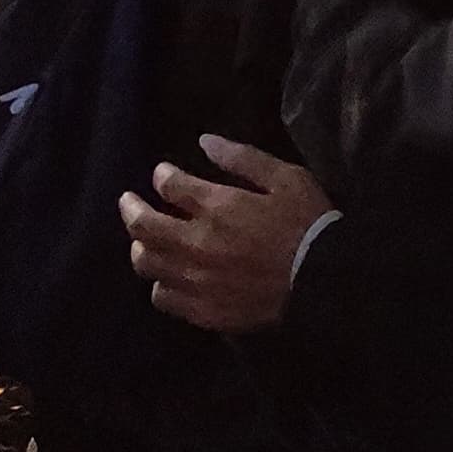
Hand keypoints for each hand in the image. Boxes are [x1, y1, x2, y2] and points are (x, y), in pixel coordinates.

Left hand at [123, 134, 333, 331]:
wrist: (324, 282)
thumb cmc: (308, 224)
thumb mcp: (285, 178)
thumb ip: (242, 158)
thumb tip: (204, 141)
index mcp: (217, 206)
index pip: (170, 185)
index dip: (162, 176)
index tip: (163, 173)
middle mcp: (196, 243)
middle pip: (144, 227)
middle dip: (131, 209)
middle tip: (128, 201)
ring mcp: (196, 280)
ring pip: (147, 264)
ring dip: (140, 247)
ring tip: (143, 240)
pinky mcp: (202, 310)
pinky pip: (163, 298)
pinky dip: (159, 284)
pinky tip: (165, 277)